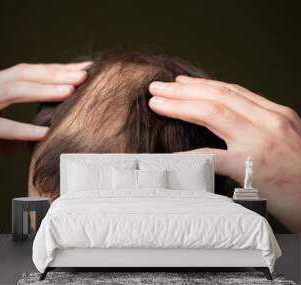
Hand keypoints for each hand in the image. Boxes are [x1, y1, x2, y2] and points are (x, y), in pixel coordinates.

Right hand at [0, 62, 91, 181]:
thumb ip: (19, 130)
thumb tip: (45, 134)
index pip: (27, 72)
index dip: (54, 69)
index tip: (80, 69)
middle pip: (23, 75)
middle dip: (55, 73)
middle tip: (83, 74)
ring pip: (11, 91)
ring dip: (42, 90)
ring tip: (69, 91)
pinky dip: (22, 128)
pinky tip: (44, 131)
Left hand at [149, 76, 300, 231]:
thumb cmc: (299, 174)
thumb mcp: (284, 138)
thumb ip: (258, 126)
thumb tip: (226, 122)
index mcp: (275, 114)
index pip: (232, 91)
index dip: (201, 85)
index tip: (180, 82)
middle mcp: (268, 121)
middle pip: (217, 95)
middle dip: (183, 89)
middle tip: (158, 87)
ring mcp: (260, 142)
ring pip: (213, 112)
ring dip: (180, 105)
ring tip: (157, 103)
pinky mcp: (252, 166)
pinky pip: (212, 157)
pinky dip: (189, 155)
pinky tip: (169, 155)